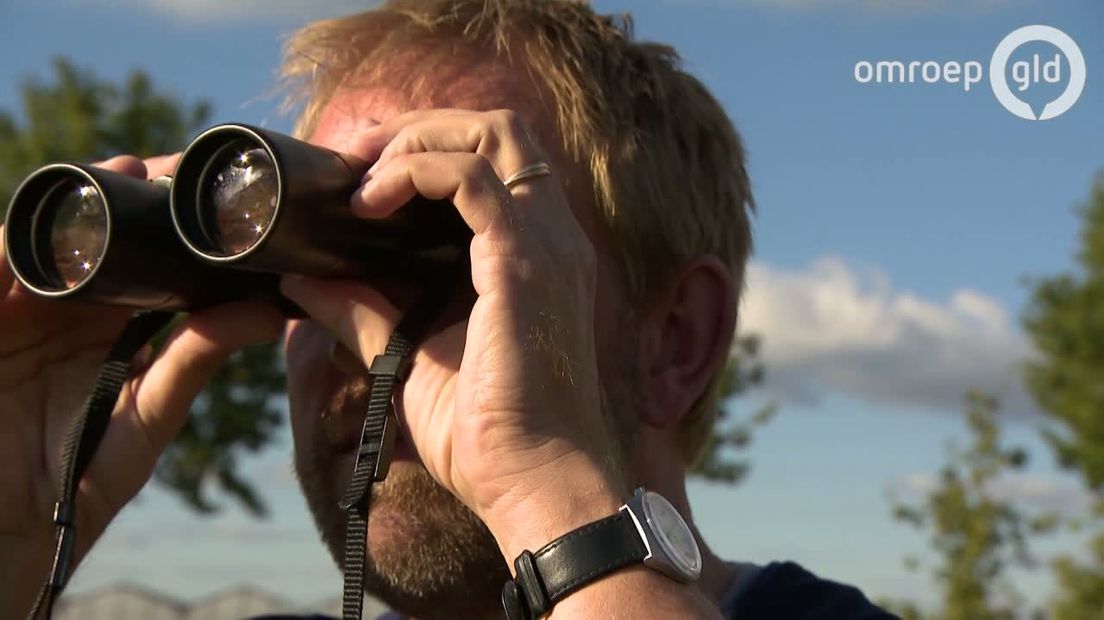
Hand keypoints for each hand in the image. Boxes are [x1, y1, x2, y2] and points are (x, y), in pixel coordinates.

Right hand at [0, 154, 283, 615]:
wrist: (3, 540)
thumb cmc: (73, 486)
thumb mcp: (143, 419)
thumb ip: (191, 363)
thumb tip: (267, 314)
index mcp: (111, 327)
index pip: (148, 261)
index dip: (176, 227)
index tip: (217, 200)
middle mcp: (65, 310)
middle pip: (97, 236)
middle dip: (130, 196)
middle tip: (170, 168)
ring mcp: (15, 312)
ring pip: (45, 241)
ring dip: (80, 205)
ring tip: (122, 176)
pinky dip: (10, 246)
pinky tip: (50, 223)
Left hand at [280, 109, 627, 559]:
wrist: (533, 483)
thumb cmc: (486, 435)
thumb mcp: (407, 357)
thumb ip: (360, 311)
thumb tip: (299, 279)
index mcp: (535, 255)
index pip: (494, 161)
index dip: (426, 149)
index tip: (361, 176)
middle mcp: (552, 237)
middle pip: (498, 128)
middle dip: (419, 127)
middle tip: (355, 157)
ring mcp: (545, 243)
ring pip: (491, 132)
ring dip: (415, 140)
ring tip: (362, 177)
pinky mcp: (523, 260)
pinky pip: (469, 176)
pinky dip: (415, 172)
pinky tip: (371, 204)